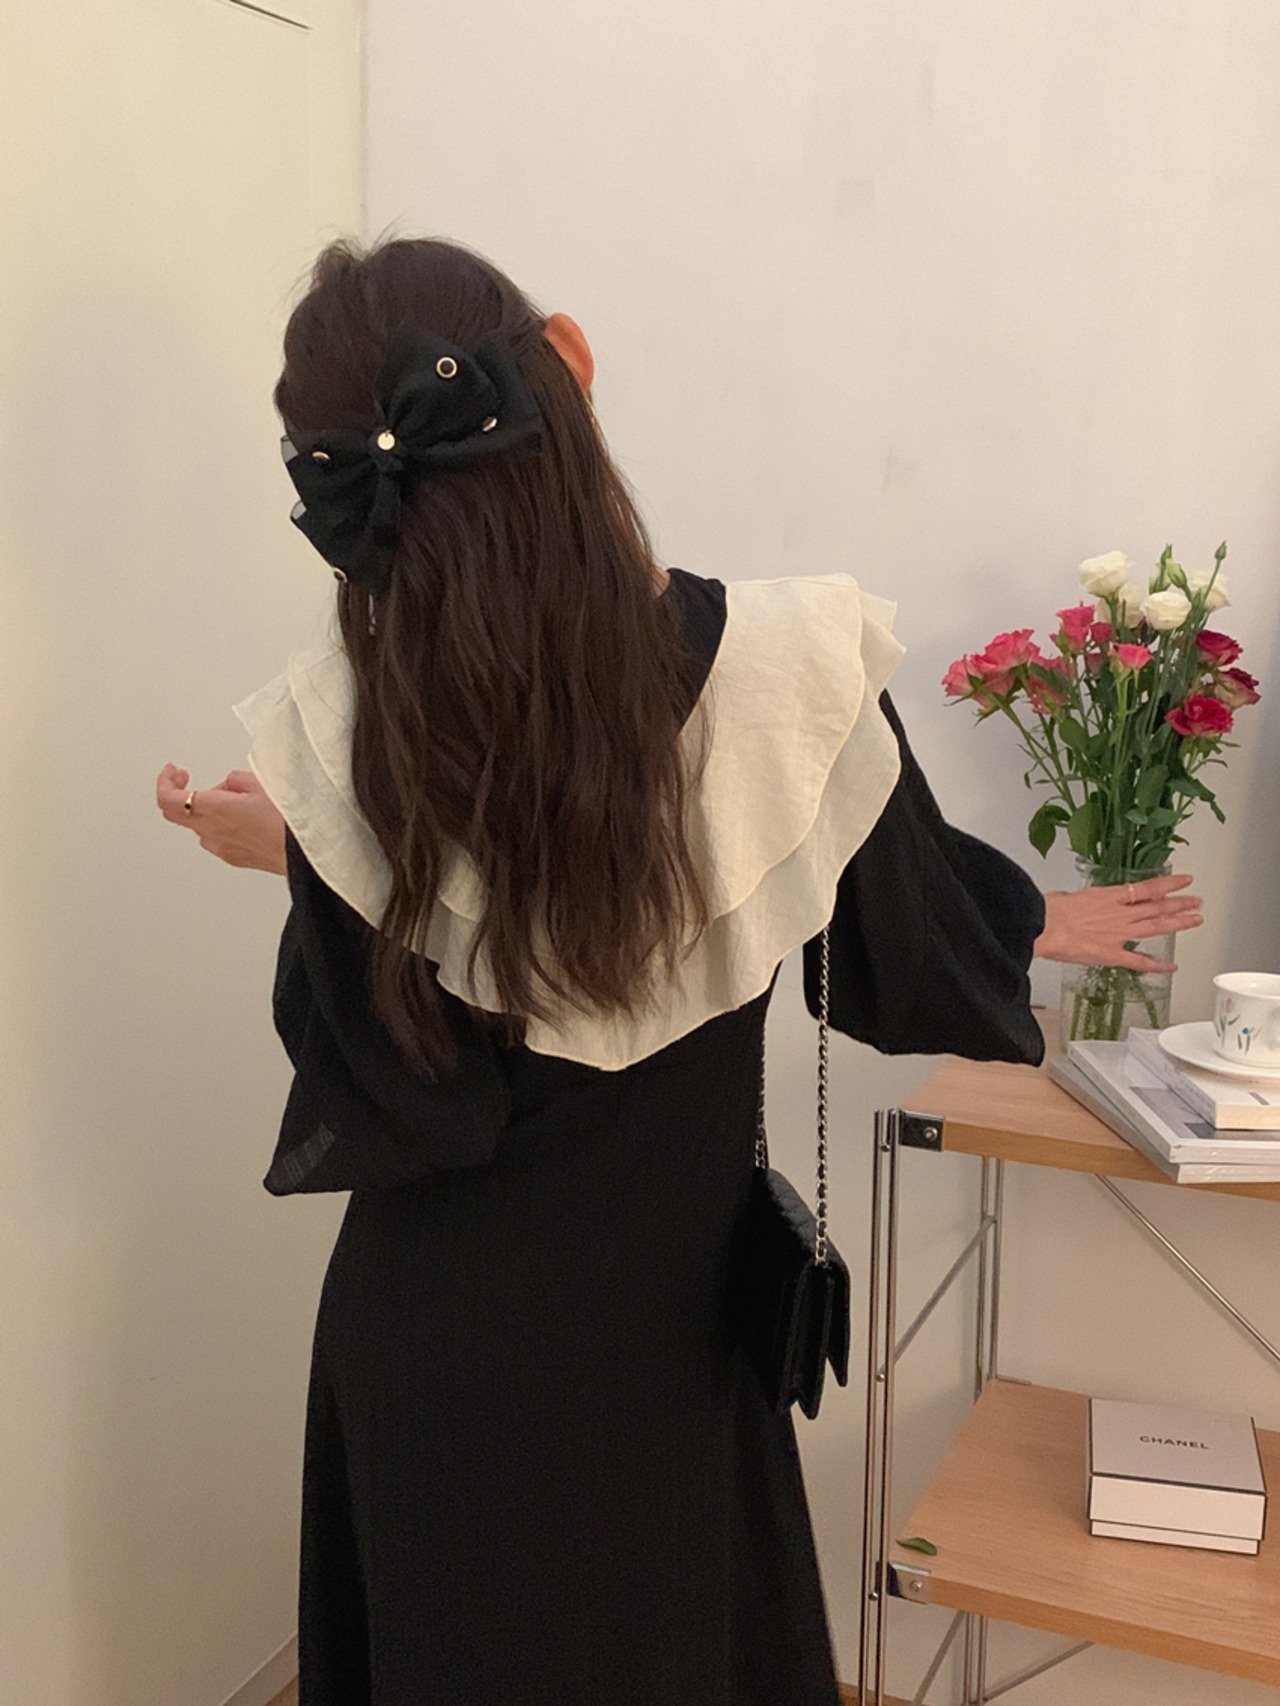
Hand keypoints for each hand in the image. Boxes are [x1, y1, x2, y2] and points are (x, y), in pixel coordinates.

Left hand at [156, 763, 287, 874]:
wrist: (307, 853)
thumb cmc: (288, 822)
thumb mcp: (262, 784)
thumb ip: (236, 780)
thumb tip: (228, 786)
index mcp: (213, 809)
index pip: (168, 798)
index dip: (165, 781)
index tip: (173, 771)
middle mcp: (210, 831)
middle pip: (174, 813)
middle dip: (177, 791)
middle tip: (185, 778)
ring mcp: (219, 847)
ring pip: (196, 824)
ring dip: (201, 808)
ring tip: (228, 797)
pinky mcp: (232, 857)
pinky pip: (213, 836)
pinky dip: (216, 823)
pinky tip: (239, 816)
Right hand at [1033, 873, 1201, 973]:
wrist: (1042, 925)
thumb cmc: (1048, 910)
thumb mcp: (1067, 896)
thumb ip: (1079, 901)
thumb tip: (1074, 903)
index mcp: (1108, 896)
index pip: (1147, 888)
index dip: (1169, 884)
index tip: (1184, 881)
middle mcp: (1120, 914)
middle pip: (1157, 907)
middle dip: (1180, 904)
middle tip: (1197, 902)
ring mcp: (1119, 934)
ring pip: (1156, 927)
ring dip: (1178, 923)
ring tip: (1195, 920)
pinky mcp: (1112, 955)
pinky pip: (1139, 961)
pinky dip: (1157, 966)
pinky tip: (1171, 967)